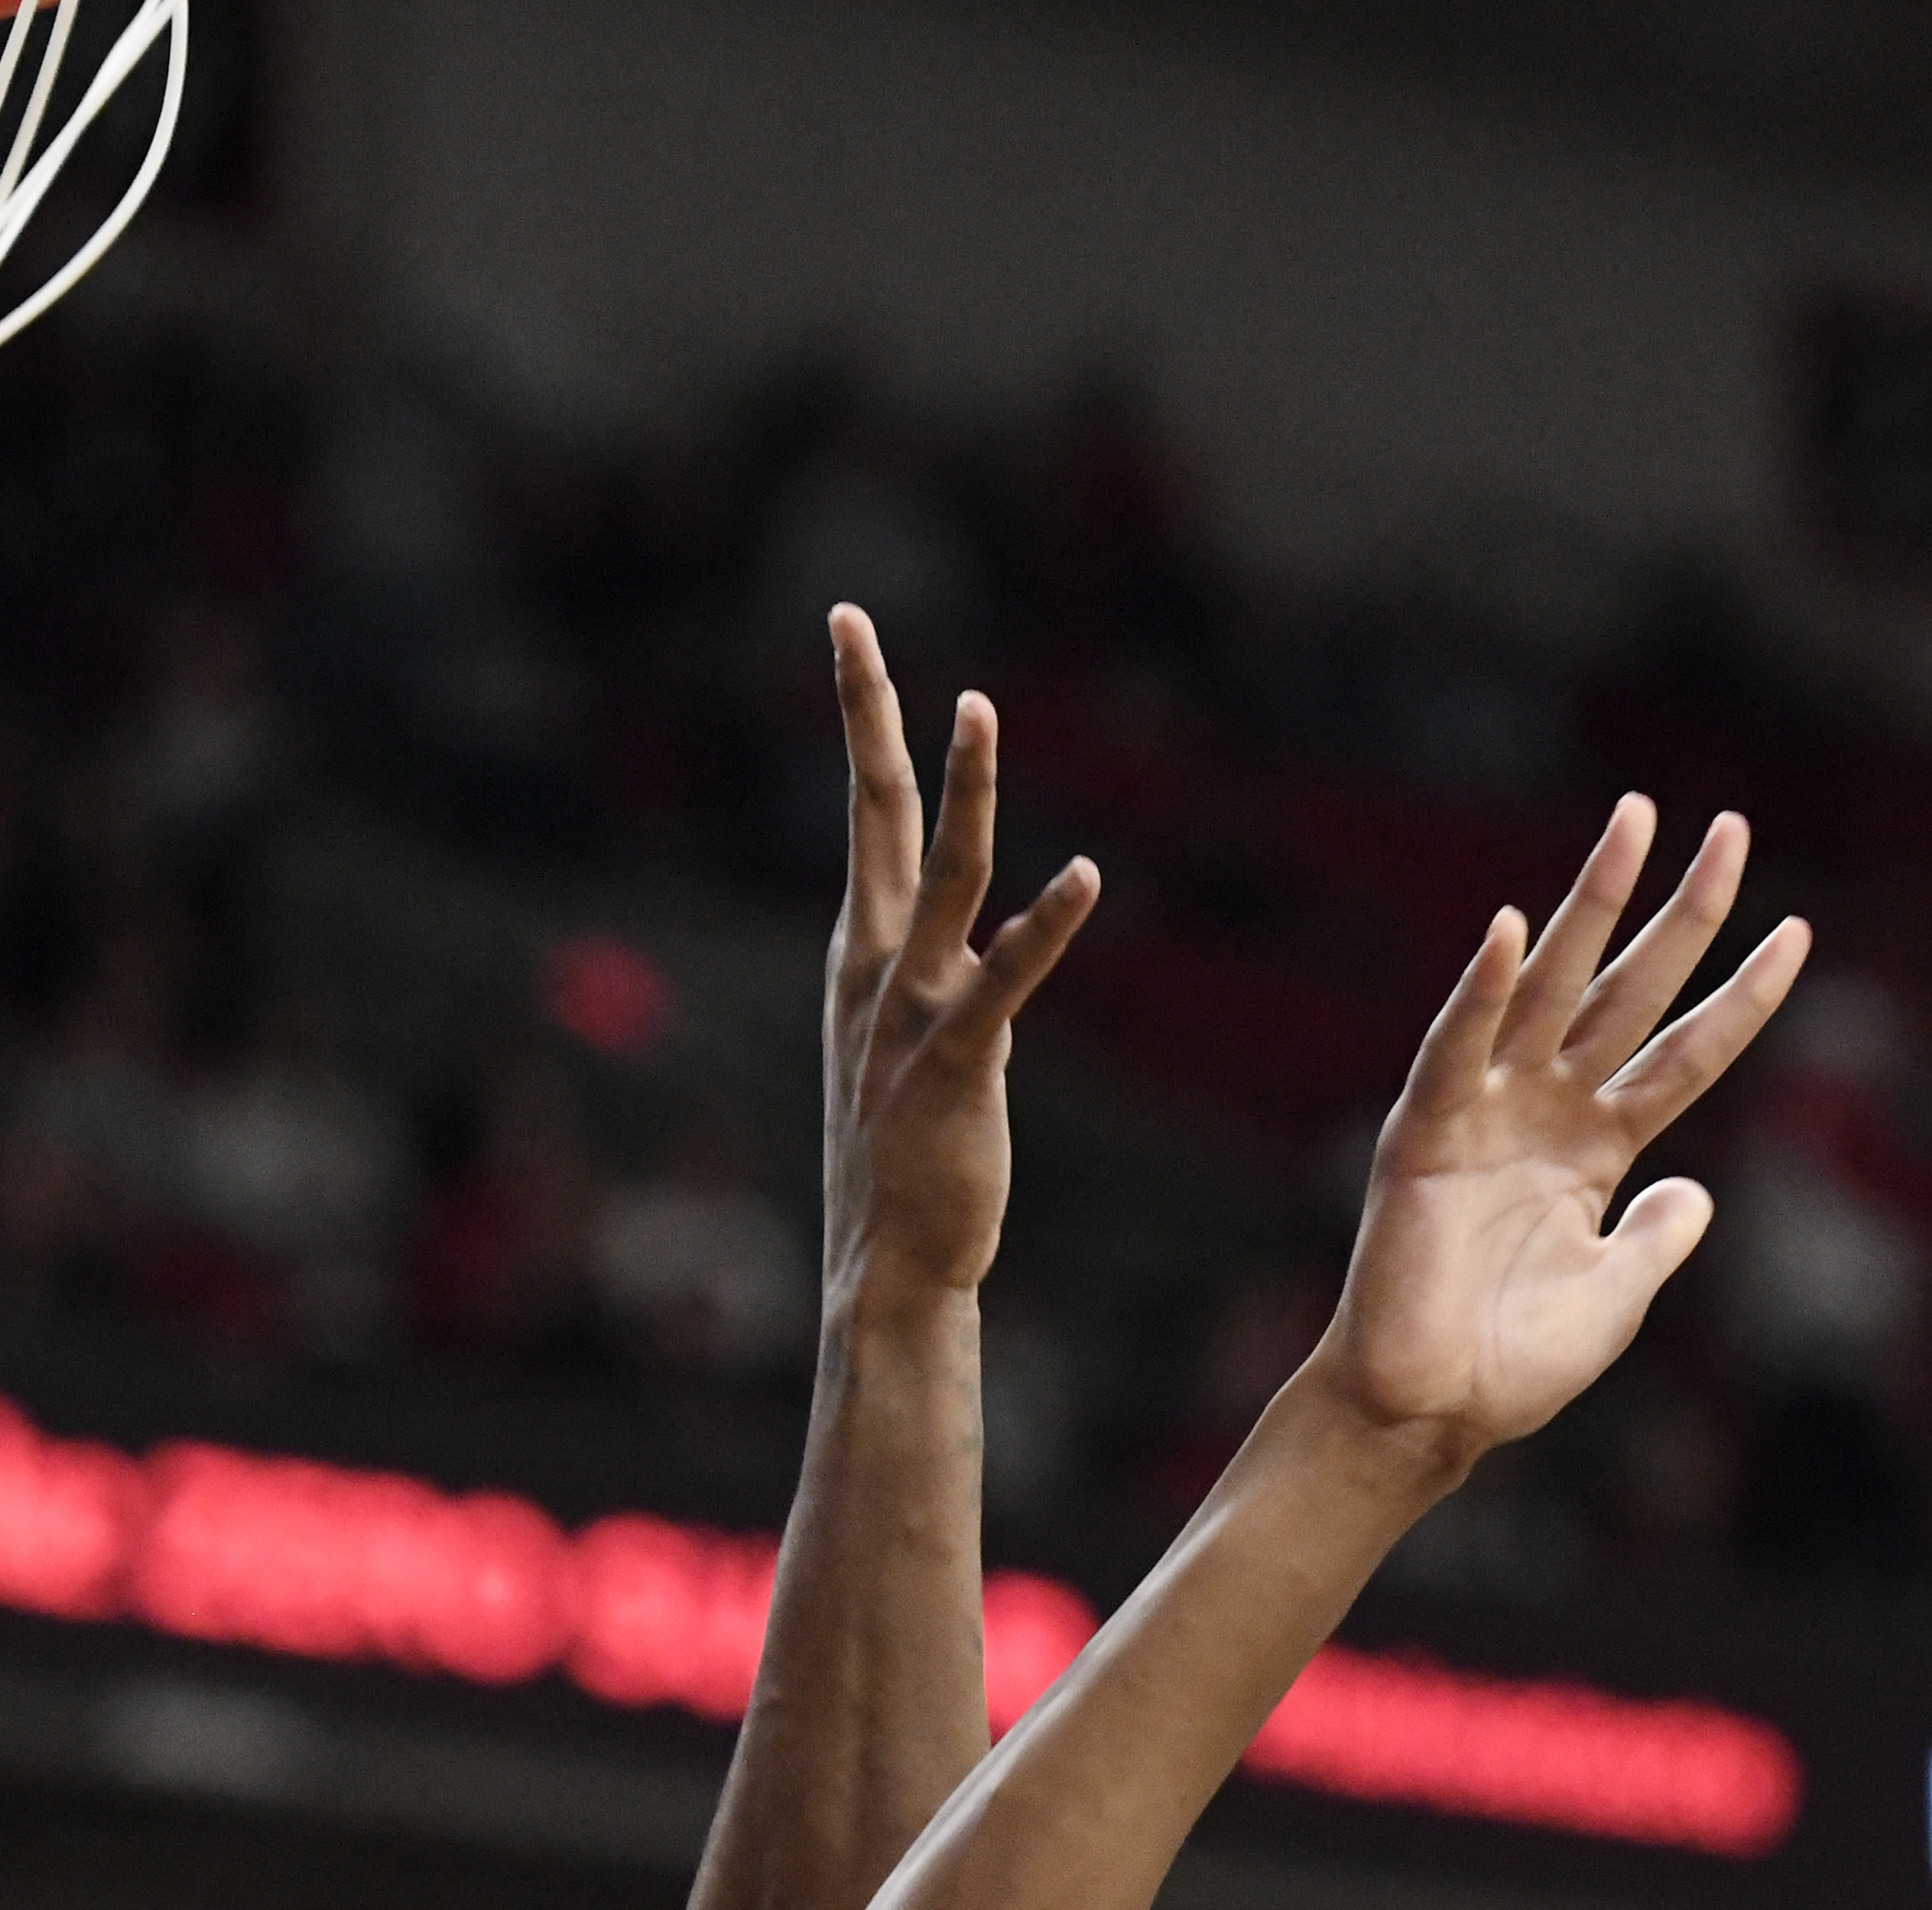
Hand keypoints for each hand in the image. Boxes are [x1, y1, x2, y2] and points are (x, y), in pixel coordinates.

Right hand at [822, 604, 1100, 1304]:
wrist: (887, 1267)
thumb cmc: (904, 1159)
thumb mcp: (902, 1042)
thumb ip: (928, 972)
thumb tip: (966, 927)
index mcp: (862, 952)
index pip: (863, 811)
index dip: (860, 716)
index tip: (850, 630)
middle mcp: (874, 966)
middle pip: (870, 812)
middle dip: (863, 712)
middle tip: (847, 620)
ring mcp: (908, 1012)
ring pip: (941, 876)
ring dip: (963, 789)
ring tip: (977, 706)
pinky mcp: (953, 1064)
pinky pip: (1003, 979)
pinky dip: (1044, 925)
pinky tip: (1084, 875)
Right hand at [1301, 796, 1808, 1468]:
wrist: (1432, 1411)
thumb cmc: (1515, 1364)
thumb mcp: (1618, 1296)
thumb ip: (1659, 1236)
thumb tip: (1696, 1193)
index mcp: (1598, 1149)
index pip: (1686, 1054)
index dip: (1743, 997)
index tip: (1799, 931)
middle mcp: (1547, 1112)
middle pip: (1629, 992)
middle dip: (1678, 911)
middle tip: (1727, 827)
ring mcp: (1488, 1114)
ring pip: (1551, 989)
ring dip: (1590, 905)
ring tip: (1634, 825)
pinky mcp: (1425, 1134)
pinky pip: (1458, 1051)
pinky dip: (1481, 993)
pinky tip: (1513, 931)